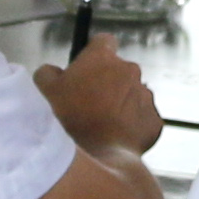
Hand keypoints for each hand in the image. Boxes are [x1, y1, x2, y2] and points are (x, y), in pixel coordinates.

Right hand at [40, 36, 166, 156]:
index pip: (104, 42)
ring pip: (131, 94)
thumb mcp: (44, 90)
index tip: (86, 69)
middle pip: (118, 70)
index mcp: (103, 57)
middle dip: (107, 82)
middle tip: (88, 104)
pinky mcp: (154, 120)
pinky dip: (132, 125)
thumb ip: (49, 72)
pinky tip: (115, 138)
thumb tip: (54, 72)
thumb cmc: (69, 120)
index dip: (94, 54)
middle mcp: (130, 70)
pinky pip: (142, 118)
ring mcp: (145, 95)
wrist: (98, 157)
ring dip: (120, 104)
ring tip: (101, 125)